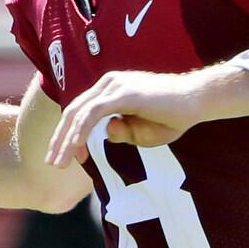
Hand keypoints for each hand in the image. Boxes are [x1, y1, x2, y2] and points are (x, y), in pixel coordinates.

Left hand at [44, 65, 248, 167]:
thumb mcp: (141, 132)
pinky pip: (94, 113)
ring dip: (66, 140)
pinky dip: (81, 131)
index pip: (80, 112)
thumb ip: (122, 132)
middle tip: (51, 164)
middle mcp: (108, 83)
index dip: (68, 136)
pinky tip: (76, 147)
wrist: (197, 101)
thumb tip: (107, 132)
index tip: (67, 159)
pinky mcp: (122, 93)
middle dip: (59, 139)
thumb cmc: (173, 116)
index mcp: (110, 89)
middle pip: (73, 111)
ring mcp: (114, 86)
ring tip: (59, 162)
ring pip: (79, 113)